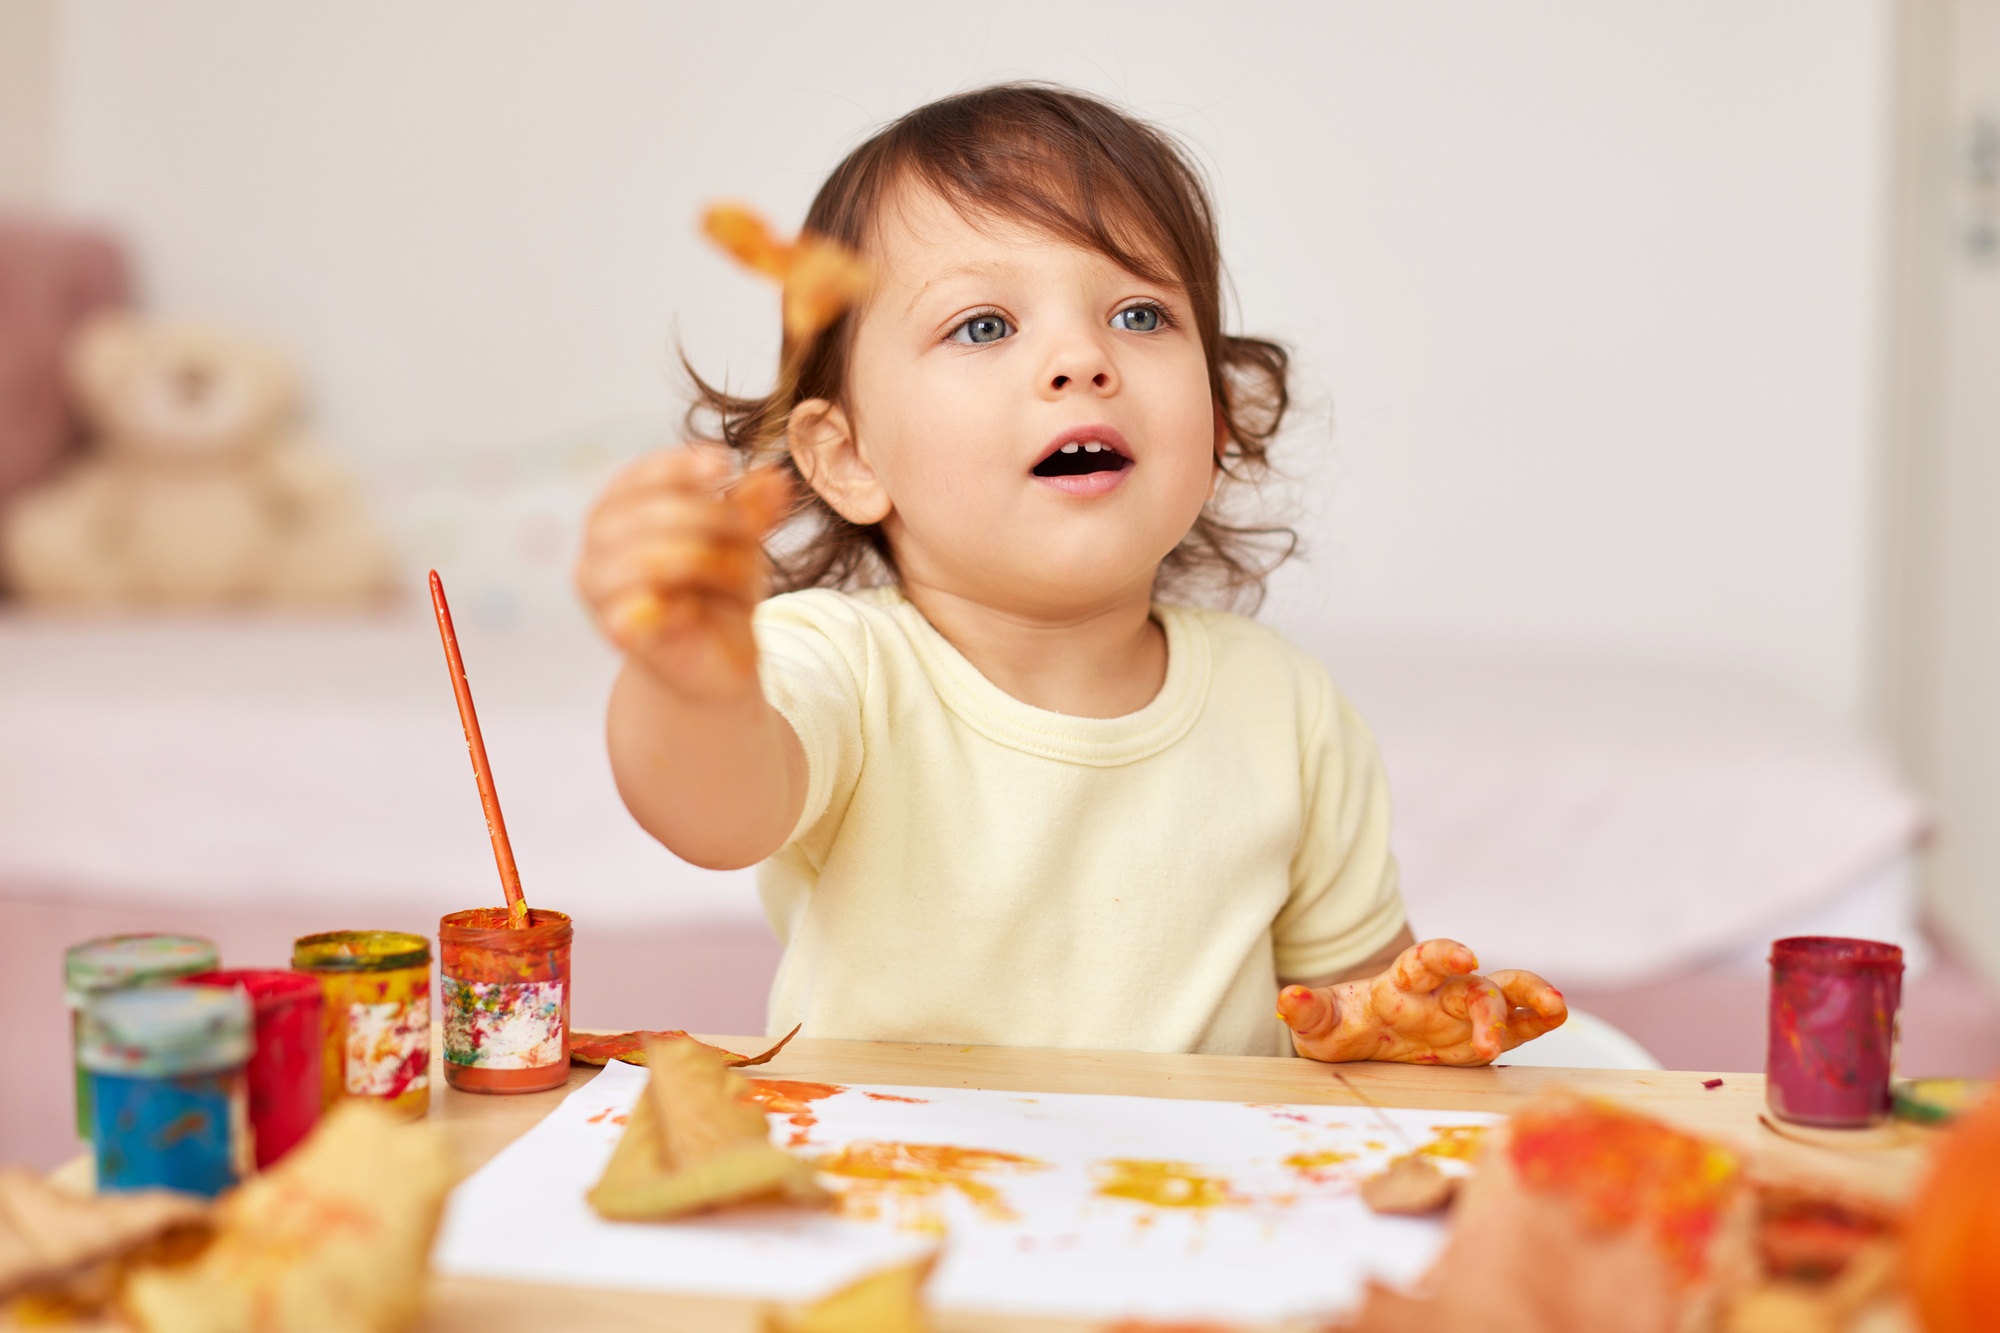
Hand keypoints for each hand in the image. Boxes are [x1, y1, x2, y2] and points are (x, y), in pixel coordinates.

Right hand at [576, 447, 791, 702]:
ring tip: (739, 578)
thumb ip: (751, 509)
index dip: (678, 466)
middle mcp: (596, 547)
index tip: (723, 465)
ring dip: (707, 562)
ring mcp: (600, 592)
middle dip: (708, 517)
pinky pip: (638, 611)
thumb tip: (778, 478)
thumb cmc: (718, 588)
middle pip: (647, 514)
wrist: (715, 659)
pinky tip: (694, 609)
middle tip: (749, 531)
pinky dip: (672, 607)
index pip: (638, 477)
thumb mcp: (741, 540)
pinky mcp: (615, 633)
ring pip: (648, 560)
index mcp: (617, 511)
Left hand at [1276, 938, 1566, 1064]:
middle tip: (1489, 1041)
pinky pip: (1516, 1026)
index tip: (1465, 955)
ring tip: (1556, 1010)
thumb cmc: (1339, 1027)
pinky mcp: (1478, 1039)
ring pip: (1505, 997)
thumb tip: (1288, 1000)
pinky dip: (1537, 1021)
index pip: (1426, 961)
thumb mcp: (1318, 1027)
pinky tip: (1557, 1019)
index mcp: (1402, 984)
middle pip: (1473, 988)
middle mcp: (1440, 995)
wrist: (1357, 1038)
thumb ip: (1307, 1012)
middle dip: (1487, 1005)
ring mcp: (1463, 1015)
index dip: (1445, 954)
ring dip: (1530, 1000)